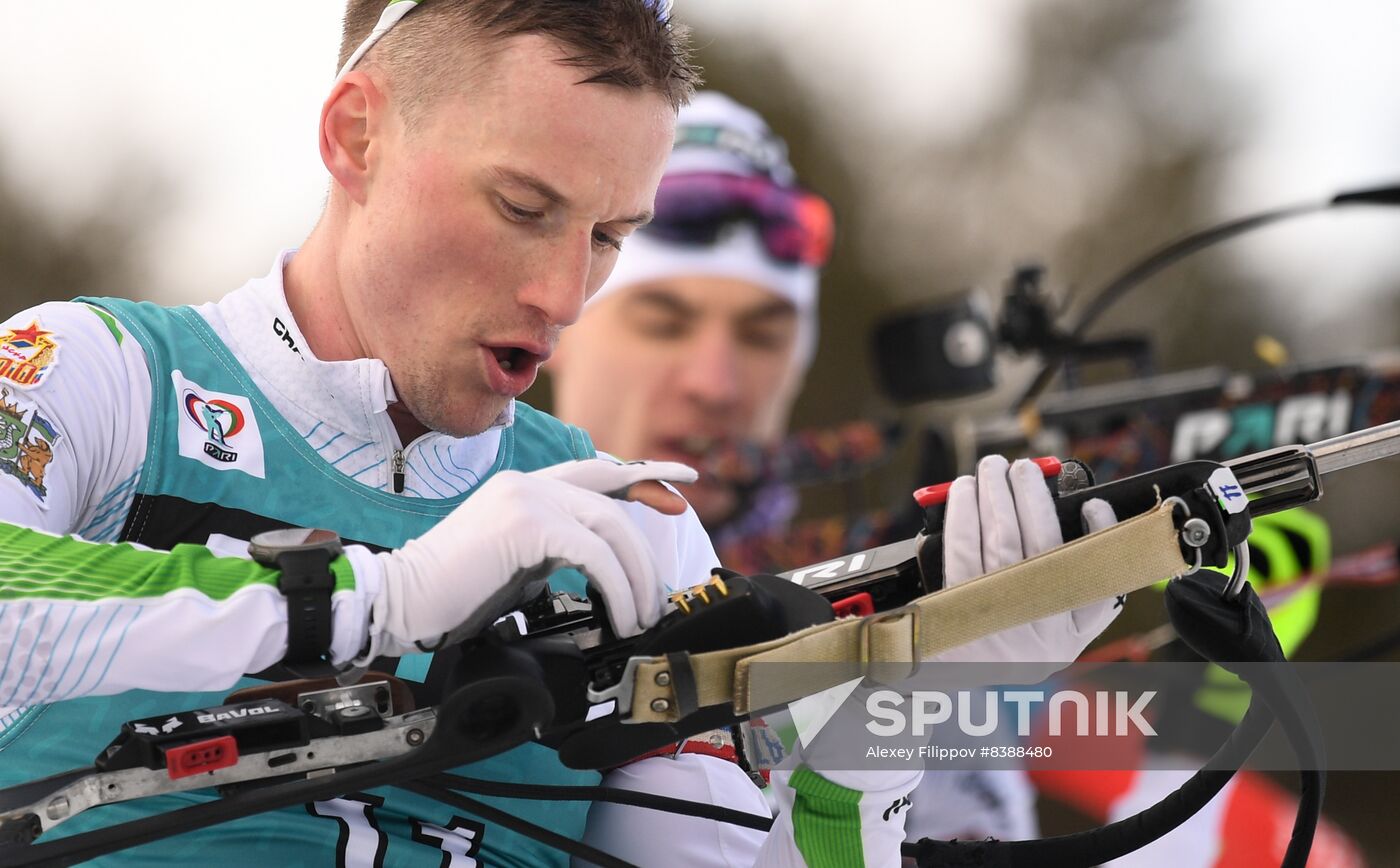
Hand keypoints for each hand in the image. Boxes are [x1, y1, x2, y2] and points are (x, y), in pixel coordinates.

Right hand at [368, 458, 696, 656]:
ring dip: (636, 577)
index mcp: (525, 489)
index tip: (679, 489)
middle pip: (612, 503)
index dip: (642, 478)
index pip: (597, 472)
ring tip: (641, 616)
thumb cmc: (450, 595)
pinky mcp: (525, 524)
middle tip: (662, 592)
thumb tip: (593, 567)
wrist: (399, 602)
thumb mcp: (514, 564)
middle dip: (648, 545)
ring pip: (610, 527)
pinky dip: (618, 587)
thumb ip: (549, 551)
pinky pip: (594, 553)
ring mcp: (526, 498)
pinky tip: (621, 616)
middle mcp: (528, 484)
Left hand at [939, 455, 1120, 662]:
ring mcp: (1000, 618)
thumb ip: (1069, 584)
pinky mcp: (959, 608)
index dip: (1101, 535)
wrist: (956, 689)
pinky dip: (964, 514)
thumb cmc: (1008, 645)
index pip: (1101, 580)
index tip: (1095, 504)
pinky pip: (962, 549)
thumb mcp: (1051, 630)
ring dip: (995, 494)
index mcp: (1072, 630)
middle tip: (1023, 468)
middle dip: (1032, 496)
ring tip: (992, 469)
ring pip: (1003, 540)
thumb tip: (1074, 514)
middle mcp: (1040, 626)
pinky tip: (964, 493)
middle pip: (1043, 547)